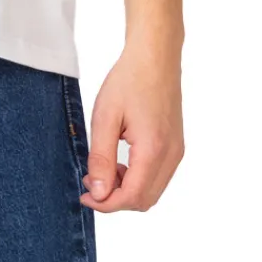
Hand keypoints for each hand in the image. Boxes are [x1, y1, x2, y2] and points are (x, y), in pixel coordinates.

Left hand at [81, 38, 184, 211]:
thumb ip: (102, 159)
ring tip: (104, 168)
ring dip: (126, 189)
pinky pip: (158, 177)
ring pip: (152, 191)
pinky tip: (121, 161)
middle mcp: (171, 155)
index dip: (106, 204)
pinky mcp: (176, 146)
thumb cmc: (129, 81)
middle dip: (115, 199)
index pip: (132, 197)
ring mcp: (177, 151)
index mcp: (153, 149)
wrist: (155, 58)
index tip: (85, 194)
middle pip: (144, 200)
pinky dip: (138, 179)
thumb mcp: (105, 119)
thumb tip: (99, 193)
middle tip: (92, 180)